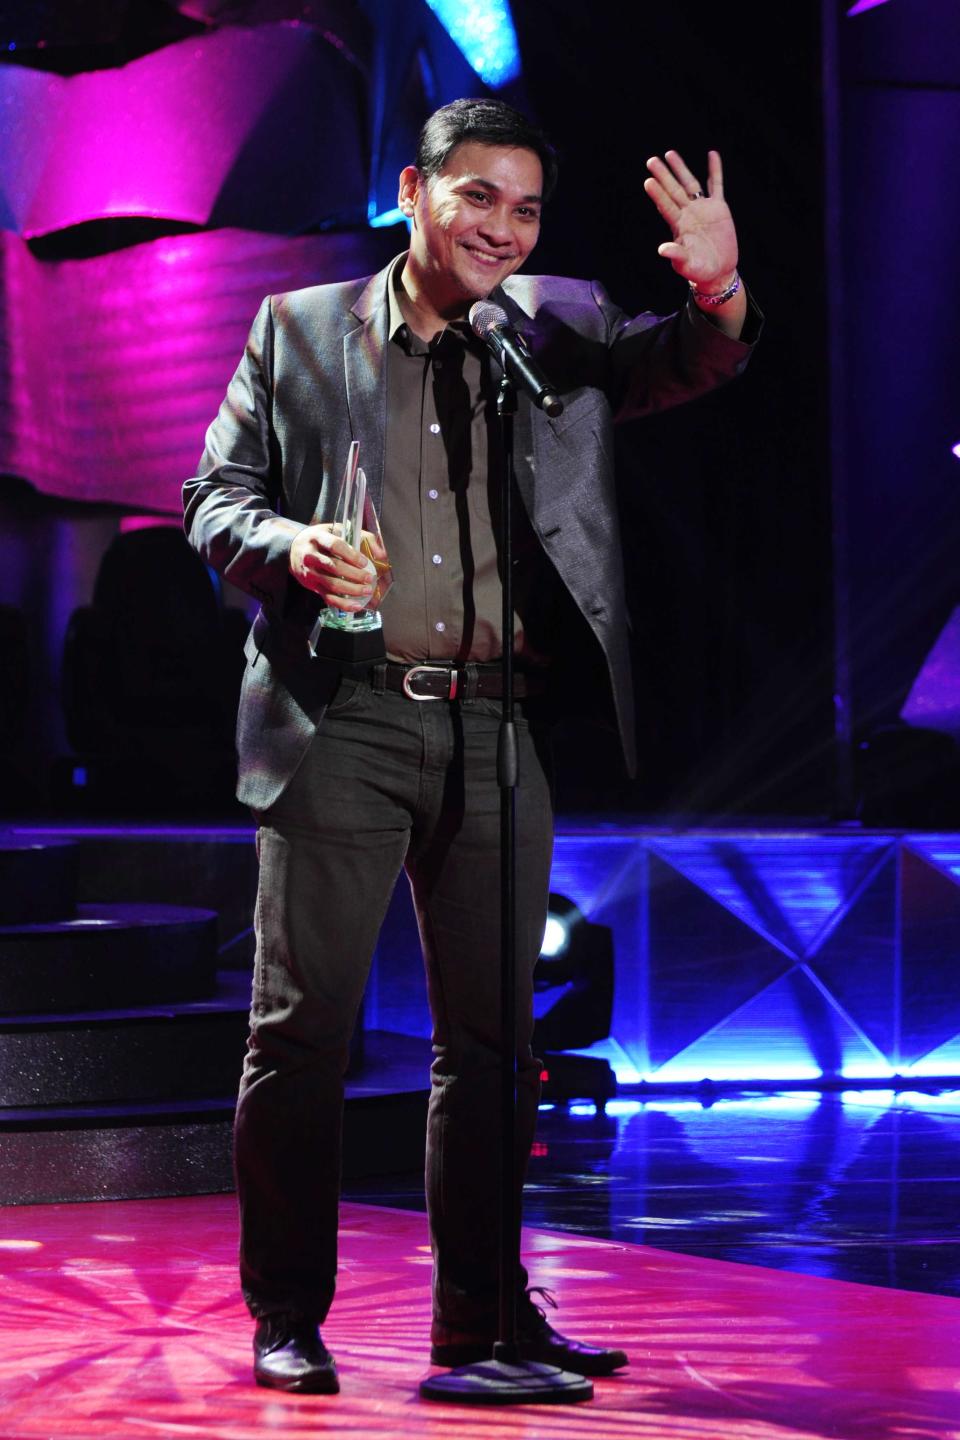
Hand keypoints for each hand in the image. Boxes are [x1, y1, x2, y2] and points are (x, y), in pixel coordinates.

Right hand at [289, 522, 381, 609]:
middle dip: (354, 574)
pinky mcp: (312, 586)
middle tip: (369, 578)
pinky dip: (343, 603)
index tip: (364, 562)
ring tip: (366, 590)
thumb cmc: (320, 540)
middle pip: (333, 567)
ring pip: (331, 584)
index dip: (350, 554)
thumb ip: (361, 537)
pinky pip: (327, 597)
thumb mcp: (336, 530)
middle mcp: (310, 555)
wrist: (293, 550)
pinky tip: (356, 605)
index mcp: (317, 538)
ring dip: (351, 589)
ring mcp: (310, 572)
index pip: (335, 545)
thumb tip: (381, 553)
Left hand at [643, 150, 738, 291]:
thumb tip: (662, 250)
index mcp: (679, 226)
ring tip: (670, 154)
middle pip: (674, 190)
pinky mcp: (718, 208)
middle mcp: (688, 214)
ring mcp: (702, 208)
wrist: (718, 271)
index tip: (648, 181)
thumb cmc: (699, 270)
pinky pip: (716, 185)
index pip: (666, 206)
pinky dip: (715, 170)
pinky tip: (712, 154)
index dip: (658, 194)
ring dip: (681, 169)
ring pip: (690, 184)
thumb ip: (676, 255)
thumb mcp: (687, 264)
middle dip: (664, 175)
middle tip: (651, 160)